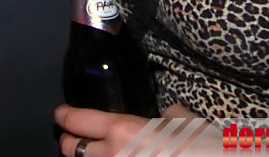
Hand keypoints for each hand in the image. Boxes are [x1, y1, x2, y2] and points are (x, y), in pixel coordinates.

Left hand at [56, 103, 202, 156]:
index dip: (65, 117)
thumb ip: (167, 116)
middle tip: (76, 139)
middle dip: (72, 143)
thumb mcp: (185, 121)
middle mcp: (114, 156)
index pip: (76, 121)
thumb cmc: (205, 147)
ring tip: (101, 154)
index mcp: (124, 130)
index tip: (62, 115)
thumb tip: (164, 115)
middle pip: (72, 150)